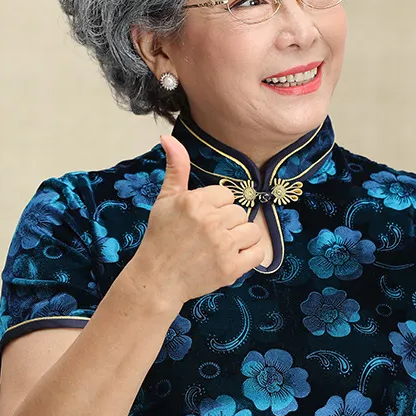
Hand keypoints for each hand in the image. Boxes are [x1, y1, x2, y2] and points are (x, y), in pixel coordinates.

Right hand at [127, 134, 264, 307]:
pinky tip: (231, 257)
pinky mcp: (231, 268)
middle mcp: (210, 222)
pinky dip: (249, 256)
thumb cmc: (161, 237)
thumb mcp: (165, 199)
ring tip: (219, 246)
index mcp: (195, 202)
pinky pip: (258, 253)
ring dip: (240, 239)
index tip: (201, 220)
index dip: (216, 207)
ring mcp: (222, 246)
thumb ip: (176, 168)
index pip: (227, 195)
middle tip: (206, 236)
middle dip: (227, 223)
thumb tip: (168, 137)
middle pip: (239, 212)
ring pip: (252, 231)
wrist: (157, 278)